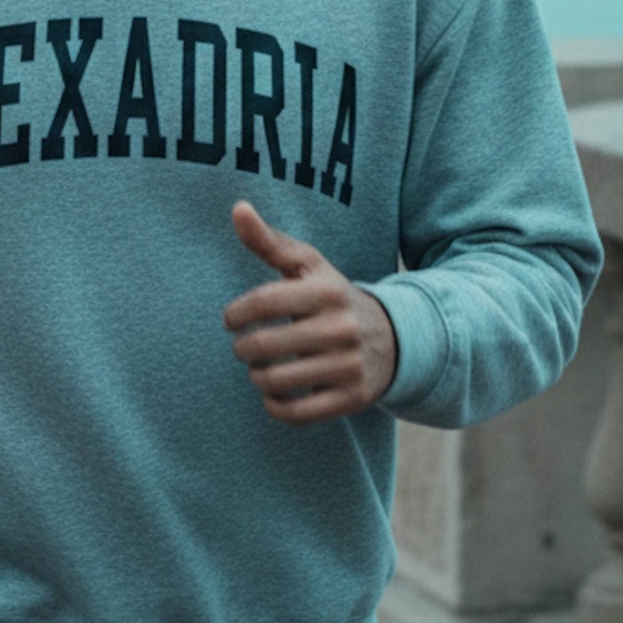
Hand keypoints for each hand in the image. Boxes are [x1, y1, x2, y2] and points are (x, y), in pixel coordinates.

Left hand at [224, 200, 397, 422]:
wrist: (392, 338)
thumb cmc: (331, 297)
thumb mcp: (307, 265)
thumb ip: (269, 240)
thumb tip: (237, 208)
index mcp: (326, 290)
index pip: (263, 302)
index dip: (236, 313)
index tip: (230, 320)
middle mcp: (340, 327)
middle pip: (264, 345)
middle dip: (242, 348)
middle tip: (242, 347)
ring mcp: (348, 365)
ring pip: (277, 381)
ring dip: (256, 377)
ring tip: (257, 369)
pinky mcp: (351, 398)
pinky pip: (297, 413)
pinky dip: (275, 406)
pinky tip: (272, 395)